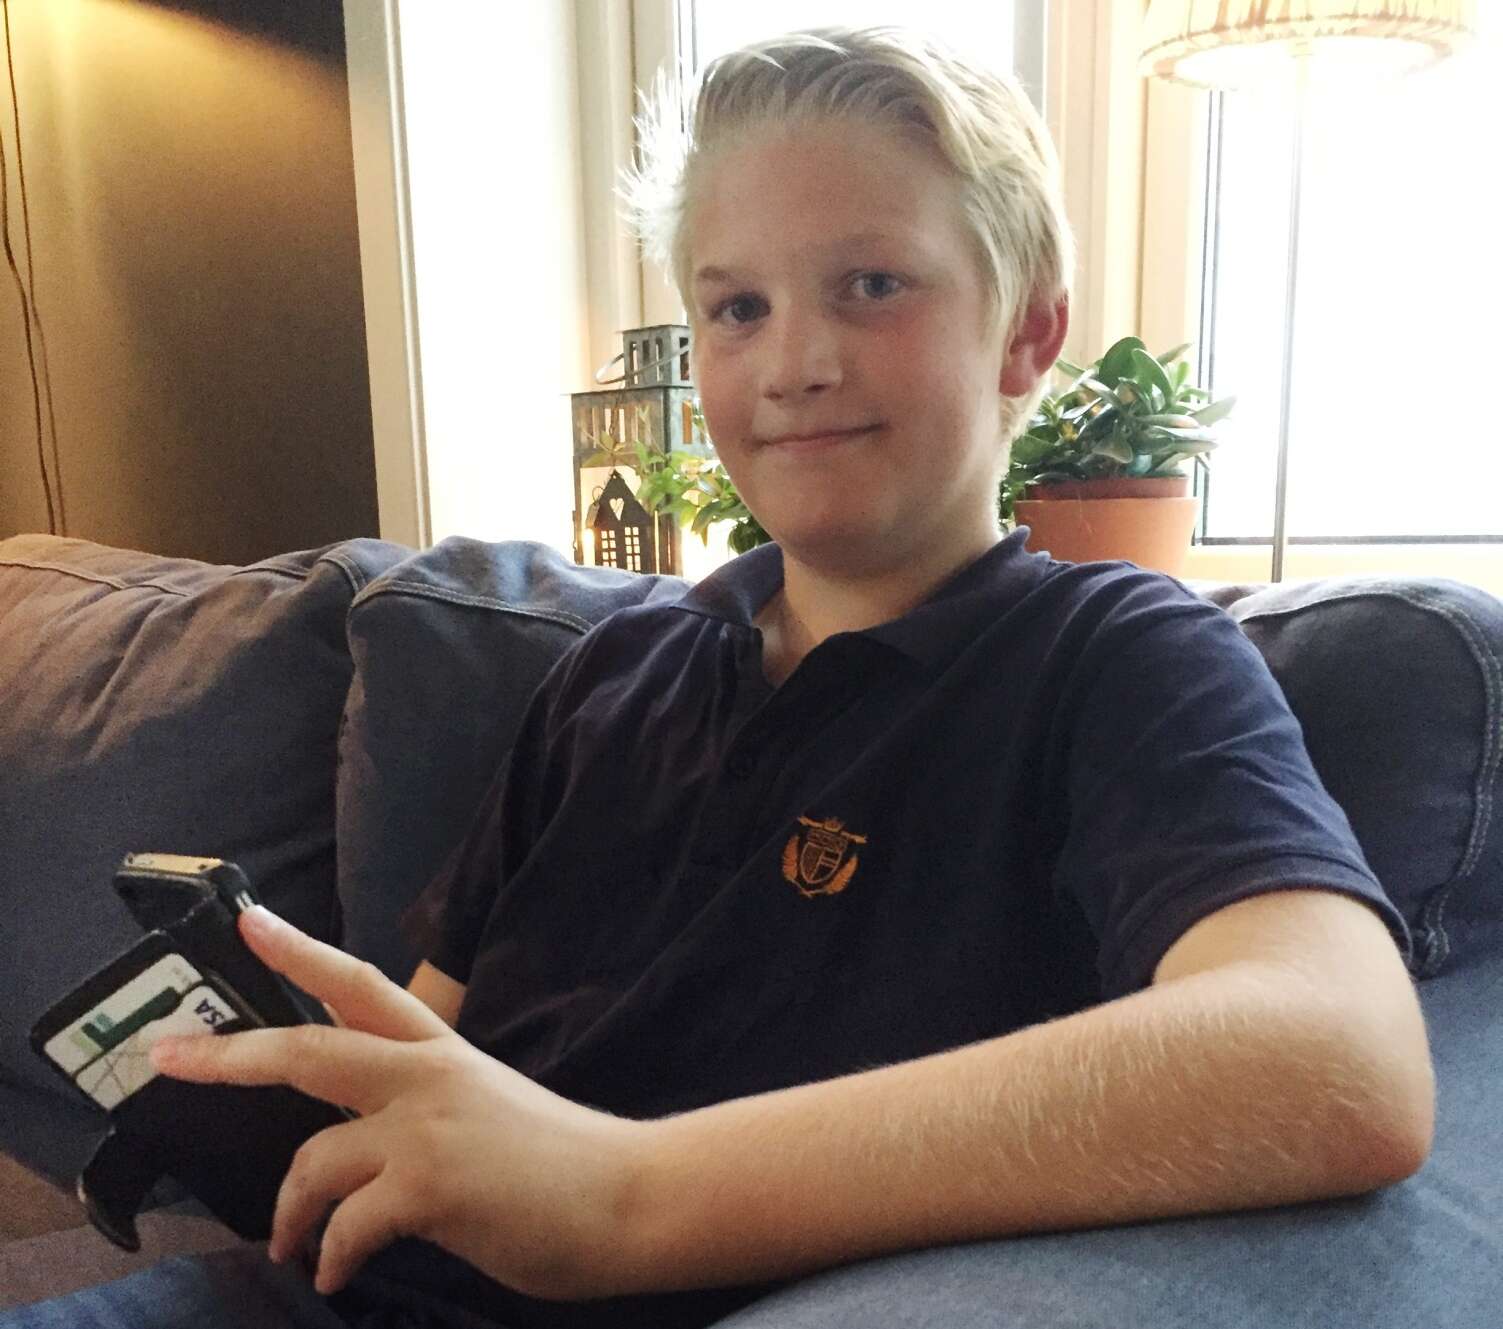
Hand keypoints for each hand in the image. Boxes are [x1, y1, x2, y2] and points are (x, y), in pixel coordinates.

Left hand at [150, 906, 646, 1300]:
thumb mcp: (487, 1109)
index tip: (249, 922)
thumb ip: (424, 1110)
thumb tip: (360, 1145)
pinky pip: (344, 1228)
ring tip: (291, 1247)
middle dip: (230, 1054)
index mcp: (443, 1053)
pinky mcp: (431, 1186)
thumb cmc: (563, 1163)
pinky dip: (329, 1259)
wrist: (630, 1197)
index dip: (301, 952)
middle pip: (309, 1050)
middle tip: (170, 1057)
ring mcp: (428, 1128)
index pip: (362, 988)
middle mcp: (429, 1078)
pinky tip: (336, 1274)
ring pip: (313, 1160)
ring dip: (287, 1215)